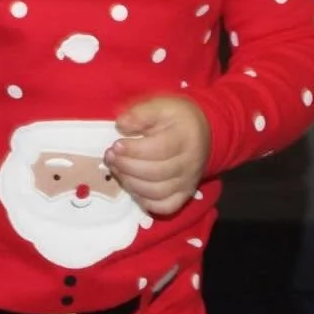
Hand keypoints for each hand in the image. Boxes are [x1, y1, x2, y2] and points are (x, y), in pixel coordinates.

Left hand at [106, 95, 210, 216]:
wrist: (203, 131)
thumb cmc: (176, 117)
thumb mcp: (160, 106)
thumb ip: (140, 114)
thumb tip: (121, 124)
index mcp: (183, 139)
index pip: (159, 150)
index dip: (134, 150)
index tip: (115, 145)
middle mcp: (188, 164)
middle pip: (156, 173)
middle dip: (127, 166)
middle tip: (110, 157)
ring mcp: (188, 182)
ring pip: (158, 192)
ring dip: (131, 183)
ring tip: (116, 169)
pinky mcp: (185, 194)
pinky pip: (166, 206)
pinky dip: (146, 202)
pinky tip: (132, 188)